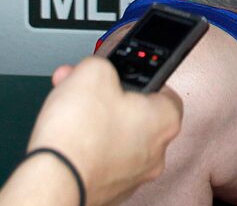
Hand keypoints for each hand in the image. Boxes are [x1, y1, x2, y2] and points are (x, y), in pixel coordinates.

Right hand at [26, 56, 182, 205]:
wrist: (51, 182)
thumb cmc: (78, 136)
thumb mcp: (95, 70)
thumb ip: (104, 63)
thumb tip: (99, 69)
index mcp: (166, 121)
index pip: (164, 89)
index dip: (138, 76)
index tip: (119, 74)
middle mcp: (155, 153)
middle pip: (134, 112)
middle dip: (105, 96)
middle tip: (84, 87)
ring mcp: (131, 176)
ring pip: (114, 136)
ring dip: (91, 119)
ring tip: (66, 108)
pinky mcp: (107, 191)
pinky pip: (100, 158)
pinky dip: (84, 146)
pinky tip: (65, 136)